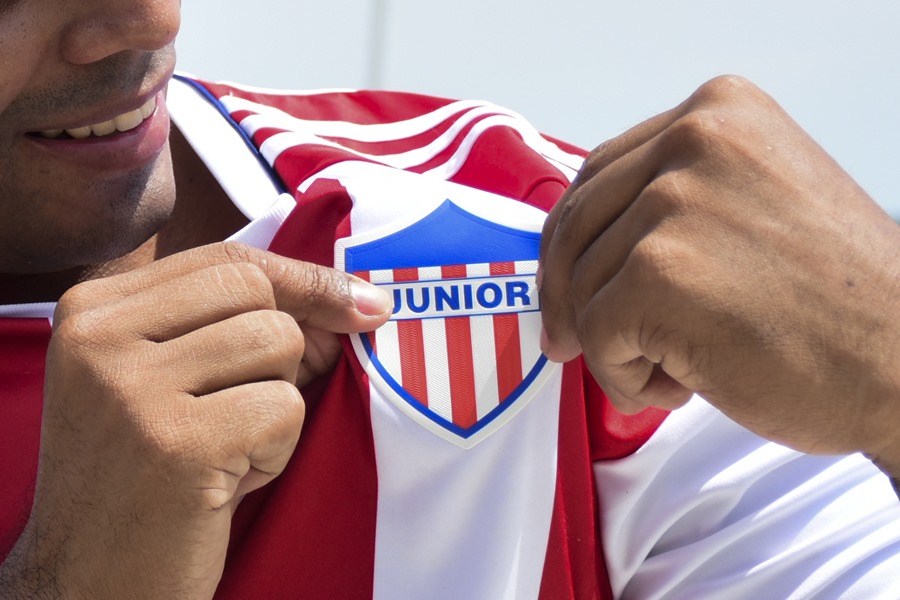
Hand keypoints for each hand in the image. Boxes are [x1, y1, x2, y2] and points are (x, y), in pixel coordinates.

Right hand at [1, 242, 390, 598]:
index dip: (304, 279)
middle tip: (264, 403)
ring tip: (229, 449)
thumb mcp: (173, 383)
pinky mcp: (176, 442)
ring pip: (278, 344)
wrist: (92, 585)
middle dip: (293, 345)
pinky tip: (228, 481)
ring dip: (278, 404)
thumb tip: (353, 303)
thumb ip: (240, 327)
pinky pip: (284, 408)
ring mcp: (132, 388)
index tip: (358, 302)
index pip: (227, 261)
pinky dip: (277, 450)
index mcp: (93, 309)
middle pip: (257, 293)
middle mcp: (100, 337)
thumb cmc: (147, 479)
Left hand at [540, 76, 899, 474]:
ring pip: (583, 285)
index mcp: (718, 111)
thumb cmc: (834, 301)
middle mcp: (694, 138)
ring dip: (614, 344)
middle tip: (570, 343)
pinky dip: (624, 377)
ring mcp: (674, 202)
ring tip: (677, 366)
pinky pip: (596, 335)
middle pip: (577, 224)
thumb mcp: (755, 203)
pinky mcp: (660, 272)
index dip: (570, 241)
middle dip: (565, 294)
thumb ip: (674, 199)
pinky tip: (681, 385)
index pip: (598, 174)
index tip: (565, 287)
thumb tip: (582, 241)